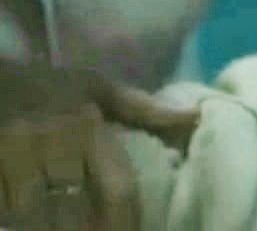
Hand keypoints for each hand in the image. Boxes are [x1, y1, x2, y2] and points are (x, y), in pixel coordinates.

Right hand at [0, 60, 198, 229]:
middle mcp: (54, 145)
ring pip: (35, 214)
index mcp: (89, 128)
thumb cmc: (48, 85)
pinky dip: (14, 218)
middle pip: (74, 210)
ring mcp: (15, 158)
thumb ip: (143, 109)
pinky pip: (5, 207)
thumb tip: (193, 116)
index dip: (125, 222)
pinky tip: (27, 221)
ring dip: (48, 227)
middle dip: (84, 230)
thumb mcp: (96, 88)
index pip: (117, 188)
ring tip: (63, 228)